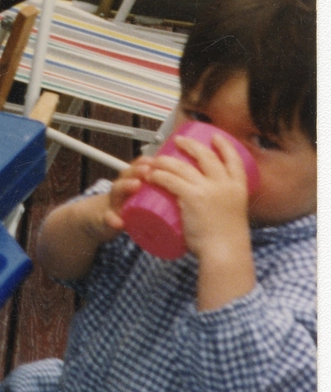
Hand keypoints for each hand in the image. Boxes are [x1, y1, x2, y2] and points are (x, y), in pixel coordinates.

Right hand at [100, 156, 157, 234]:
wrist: (101, 220)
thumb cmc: (127, 208)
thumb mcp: (140, 197)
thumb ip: (158, 191)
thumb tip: (180, 186)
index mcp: (130, 184)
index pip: (135, 169)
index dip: (143, 163)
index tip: (154, 159)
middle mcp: (121, 190)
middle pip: (126, 175)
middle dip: (136, 170)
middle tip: (147, 169)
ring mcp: (113, 203)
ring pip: (116, 191)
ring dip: (125, 185)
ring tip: (135, 184)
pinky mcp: (108, 219)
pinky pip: (109, 219)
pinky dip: (112, 220)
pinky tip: (118, 222)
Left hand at [146, 133, 252, 262]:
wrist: (225, 254)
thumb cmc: (228, 242)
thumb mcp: (233, 216)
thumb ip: (224, 206)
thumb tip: (213, 203)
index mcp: (239, 189)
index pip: (234, 159)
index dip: (224, 145)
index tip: (215, 137)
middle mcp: (225, 185)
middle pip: (206, 156)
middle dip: (190, 145)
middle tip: (178, 141)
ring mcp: (208, 190)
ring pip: (182, 166)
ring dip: (166, 160)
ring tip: (156, 160)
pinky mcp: (191, 198)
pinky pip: (170, 179)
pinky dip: (158, 175)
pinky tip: (150, 174)